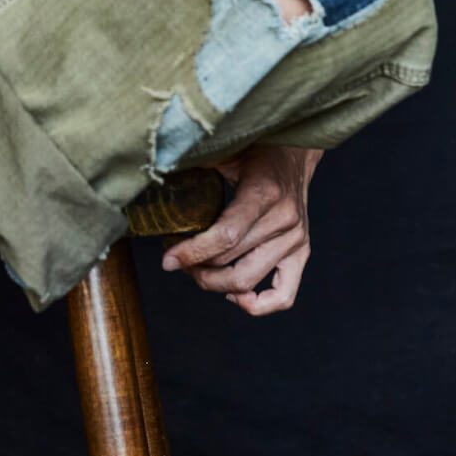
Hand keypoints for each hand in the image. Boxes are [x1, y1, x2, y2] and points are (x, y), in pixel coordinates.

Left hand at [161, 142, 322, 316]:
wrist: (293, 152)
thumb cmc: (255, 151)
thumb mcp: (225, 150)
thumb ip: (196, 161)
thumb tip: (155, 168)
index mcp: (264, 193)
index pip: (225, 236)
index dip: (193, 252)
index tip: (168, 258)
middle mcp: (284, 220)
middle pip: (232, 263)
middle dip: (196, 267)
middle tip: (176, 260)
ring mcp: (295, 239)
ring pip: (248, 281)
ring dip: (215, 283)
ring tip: (197, 271)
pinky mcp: (301, 253)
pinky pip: (284, 295)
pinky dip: (257, 305)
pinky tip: (233, 295)